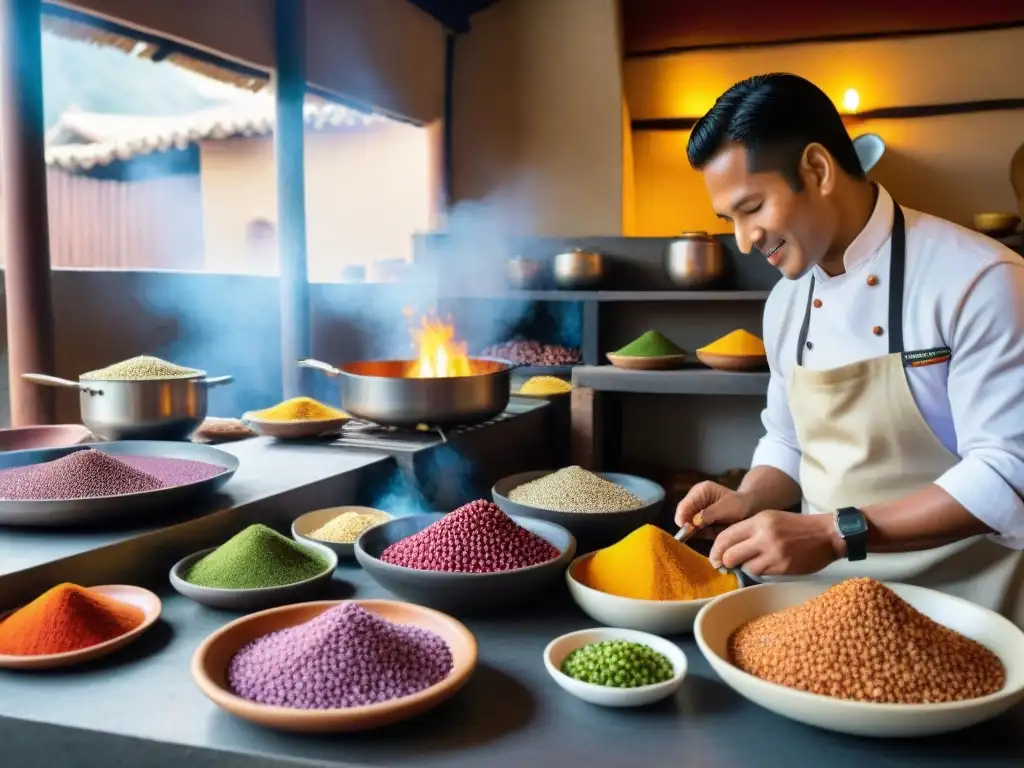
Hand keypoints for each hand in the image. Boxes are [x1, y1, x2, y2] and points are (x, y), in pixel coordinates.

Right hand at [675, 481, 754, 538]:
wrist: (748, 510)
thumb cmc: (740, 506)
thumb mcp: (727, 508)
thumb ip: (709, 514)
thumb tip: (693, 522)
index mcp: (701, 490)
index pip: (684, 506)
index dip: (683, 519)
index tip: (690, 530)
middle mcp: (694, 497)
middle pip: (682, 514)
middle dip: (688, 526)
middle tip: (699, 534)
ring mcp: (694, 507)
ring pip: (685, 523)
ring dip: (694, 530)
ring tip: (708, 532)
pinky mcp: (696, 518)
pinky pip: (692, 528)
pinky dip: (698, 533)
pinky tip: (709, 532)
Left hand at [708, 510, 845, 575]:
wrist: (827, 534)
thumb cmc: (796, 526)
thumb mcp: (770, 519)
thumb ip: (749, 530)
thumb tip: (726, 548)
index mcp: (759, 521)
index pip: (727, 536)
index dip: (716, 550)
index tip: (714, 558)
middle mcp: (764, 535)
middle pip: (730, 555)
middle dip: (726, 562)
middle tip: (726, 565)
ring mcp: (774, 552)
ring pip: (746, 567)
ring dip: (745, 567)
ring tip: (755, 561)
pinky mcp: (783, 566)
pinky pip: (761, 573)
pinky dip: (760, 571)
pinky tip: (767, 565)